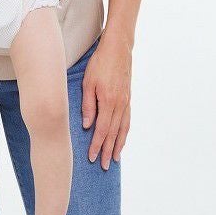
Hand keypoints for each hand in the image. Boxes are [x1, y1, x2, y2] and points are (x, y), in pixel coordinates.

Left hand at [82, 31, 131, 169]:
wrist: (118, 48)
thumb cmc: (100, 63)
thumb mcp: (88, 82)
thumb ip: (88, 105)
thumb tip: (87, 125)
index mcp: (108, 101)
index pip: (102, 130)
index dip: (97, 145)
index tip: (92, 158)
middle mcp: (120, 104)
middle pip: (113, 133)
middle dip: (108, 151)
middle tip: (104, 166)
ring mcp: (126, 101)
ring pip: (123, 129)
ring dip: (119, 145)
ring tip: (115, 159)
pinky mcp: (128, 97)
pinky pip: (128, 120)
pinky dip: (125, 132)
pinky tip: (122, 138)